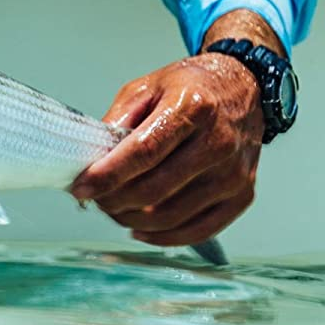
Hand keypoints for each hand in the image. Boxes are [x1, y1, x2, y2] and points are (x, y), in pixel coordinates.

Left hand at [71, 52, 263, 247]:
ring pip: (172, 217)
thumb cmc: (191, 87)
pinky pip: (198, 231)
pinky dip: (163, 237)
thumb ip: (117, 120)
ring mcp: (233, 173)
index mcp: (192, 108)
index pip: (144, 152)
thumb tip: (92, 157)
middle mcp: (218, 143)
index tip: (81, 187)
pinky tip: (140, 229)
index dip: (107, 175)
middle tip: (94, 198)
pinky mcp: (242, 195)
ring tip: (114, 209)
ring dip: (132, 220)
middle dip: (114, 201)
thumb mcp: (147, 87)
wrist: (243, 87)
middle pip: (155, 190)